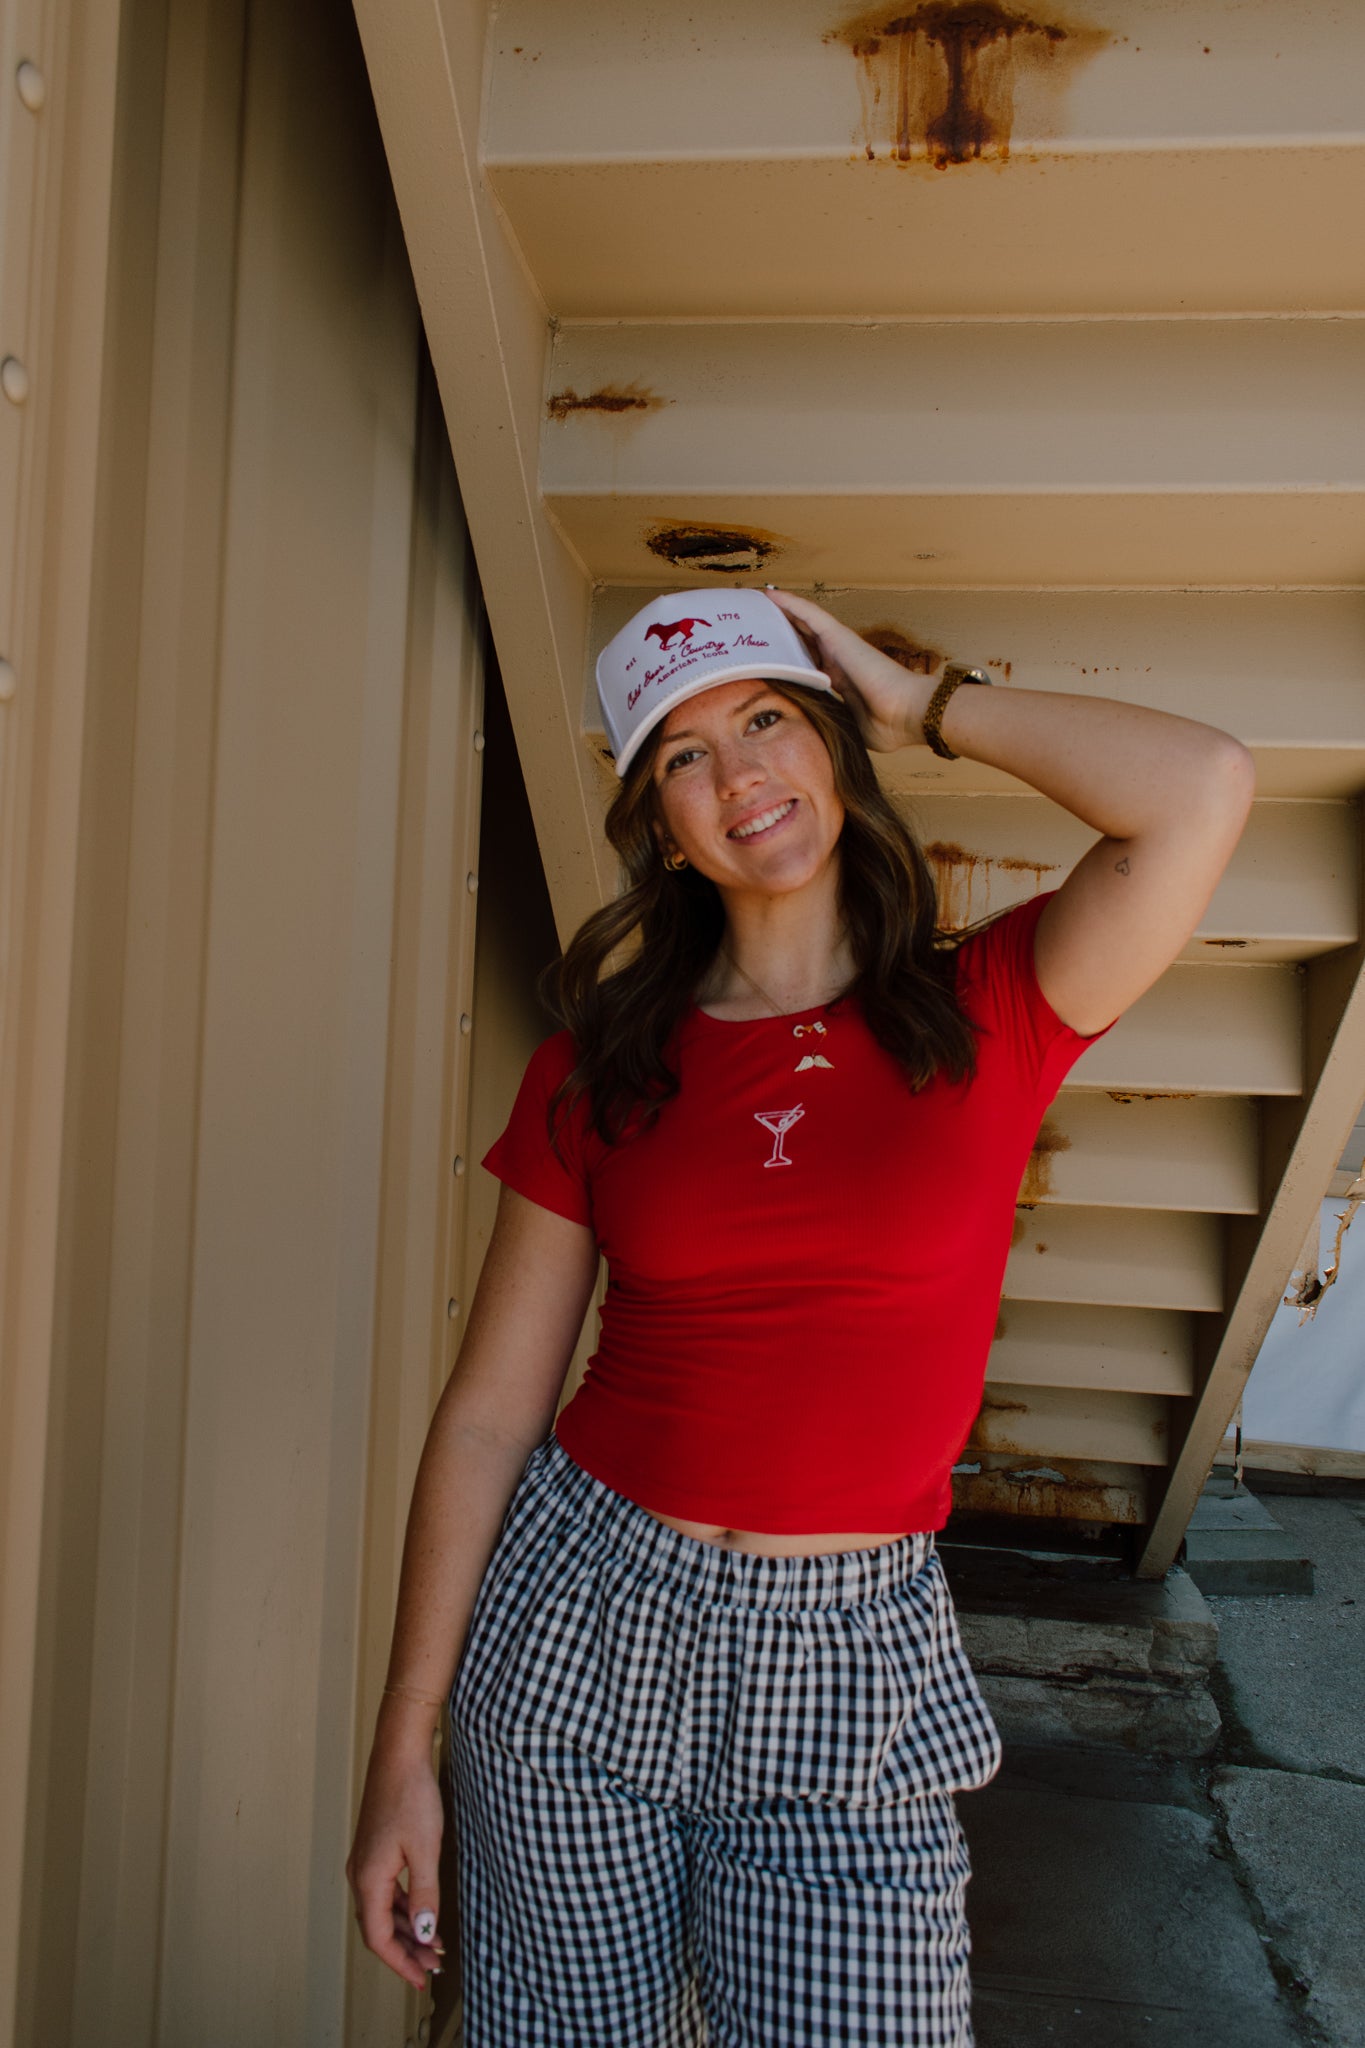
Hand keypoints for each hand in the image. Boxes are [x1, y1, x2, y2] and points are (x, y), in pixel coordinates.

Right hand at [346, 1740, 445, 1991]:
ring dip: (406, 1930)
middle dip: (406, 1950)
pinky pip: (385, 1890)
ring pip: (382, 1909)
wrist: (399, 1753)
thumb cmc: (411, 1795)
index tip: (421, 1977)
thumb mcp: (426, 1849)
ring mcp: (365, 1861)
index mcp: (368, 1878)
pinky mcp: (375, 1849)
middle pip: (378, 1927)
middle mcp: (360, 1873)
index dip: (400, 1962)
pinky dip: (403, 1907)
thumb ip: (424, 1895)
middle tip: (433, 1966)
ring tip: (432, 1945)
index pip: (378, 1937)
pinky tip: (421, 1911)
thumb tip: (424, 1933)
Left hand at [763, 588, 931, 752]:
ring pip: (804, 622)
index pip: (809, 666)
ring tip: (758, 603)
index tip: (769, 660)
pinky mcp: (839, 636)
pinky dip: (790, 604)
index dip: (790, 660)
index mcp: (841, 681)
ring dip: (782, 612)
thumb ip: (834, 724)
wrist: (907, 714)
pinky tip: (771, 595)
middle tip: (756, 627)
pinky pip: (809, 614)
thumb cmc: (888, 726)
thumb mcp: (850, 727)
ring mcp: (839, 646)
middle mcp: (838, 660)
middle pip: (804, 641)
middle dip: (782, 633)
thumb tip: (817, 738)